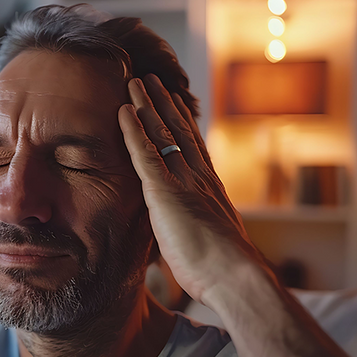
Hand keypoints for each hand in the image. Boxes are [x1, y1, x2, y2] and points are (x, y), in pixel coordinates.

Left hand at [118, 75, 273, 304]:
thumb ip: (198, 232)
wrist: (234, 276)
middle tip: (154, 80)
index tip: (178, 103)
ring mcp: (183, 181)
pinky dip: (132, 129)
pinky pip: (144, 153)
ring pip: (162, 134)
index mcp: (210, 190)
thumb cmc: (224, 272)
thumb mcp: (211, 244)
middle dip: (165, 104)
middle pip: (179, 132)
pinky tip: (122, 110)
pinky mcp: (164, 191)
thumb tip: (190, 240)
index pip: (194, 148)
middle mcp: (199, 178)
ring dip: (146, 105)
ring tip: (136, 82)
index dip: (185, 124)